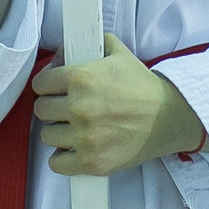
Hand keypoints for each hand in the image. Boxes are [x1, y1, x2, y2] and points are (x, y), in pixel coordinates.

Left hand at [34, 34, 205, 176]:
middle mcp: (79, 108)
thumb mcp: (118, 53)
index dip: (47, 85)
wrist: (168, 117)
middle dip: (52, 107)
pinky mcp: (92, 162)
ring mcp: (84, 138)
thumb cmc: (142, 86)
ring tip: (74, 128)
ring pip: (47, 135)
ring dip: (58, 131)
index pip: (40, 84)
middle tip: (66, 108)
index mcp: (81, 78)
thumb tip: (64, 53)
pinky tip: (74, 148)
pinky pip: (57, 163)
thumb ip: (91, 45)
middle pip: (41, 110)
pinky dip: (63, 157)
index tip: (55, 90)